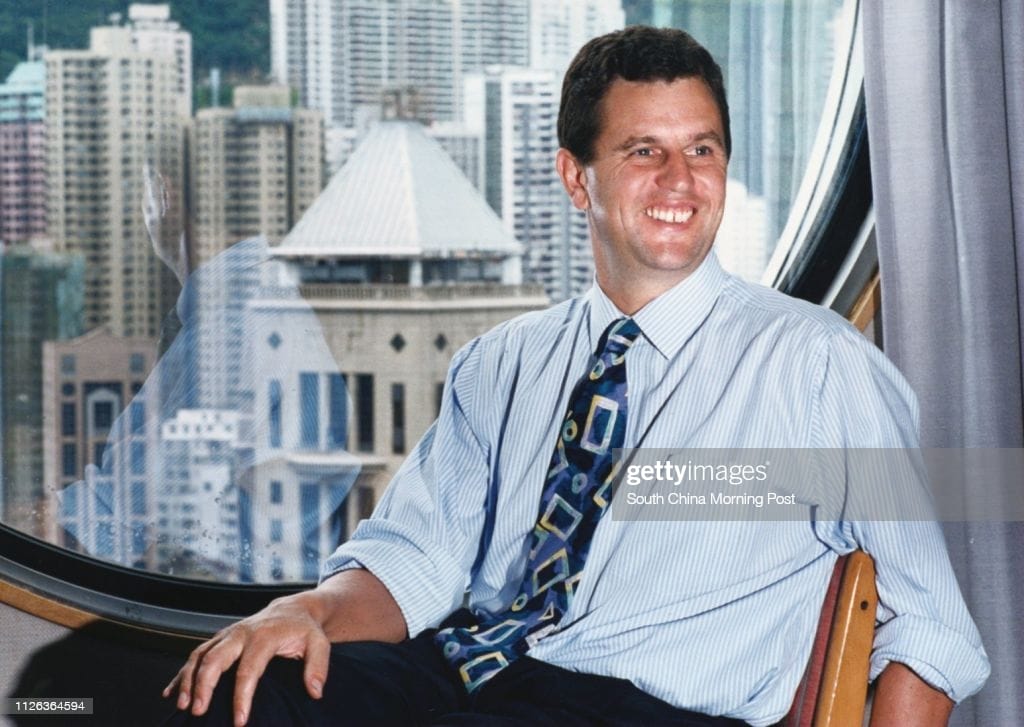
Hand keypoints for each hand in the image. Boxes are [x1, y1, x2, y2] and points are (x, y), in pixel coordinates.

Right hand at [163, 590, 329, 726]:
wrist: (292, 609)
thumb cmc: (304, 630)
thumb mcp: (319, 643)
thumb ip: (318, 667)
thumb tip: (315, 691)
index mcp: (264, 636)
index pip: (248, 669)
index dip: (242, 696)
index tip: (239, 721)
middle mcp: (241, 633)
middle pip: (214, 659)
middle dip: (203, 686)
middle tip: (198, 712)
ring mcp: (227, 635)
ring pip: (199, 655)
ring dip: (186, 680)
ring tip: (181, 706)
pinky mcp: (219, 639)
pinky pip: (196, 655)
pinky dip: (181, 673)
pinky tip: (170, 693)